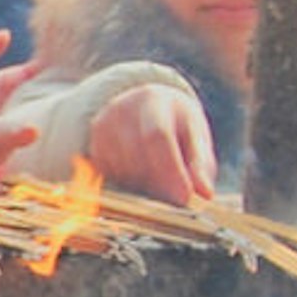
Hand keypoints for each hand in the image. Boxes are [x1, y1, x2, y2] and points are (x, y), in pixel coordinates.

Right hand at [79, 81, 221, 204]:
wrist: (145, 109)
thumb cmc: (176, 127)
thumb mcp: (195, 139)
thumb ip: (200, 165)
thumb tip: (205, 192)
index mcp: (153, 100)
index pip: (157, 136)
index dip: (170, 169)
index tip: (185, 197)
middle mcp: (120, 108)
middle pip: (137, 158)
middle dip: (160, 183)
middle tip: (177, 194)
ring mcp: (102, 127)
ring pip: (122, 172)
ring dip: (144, 185)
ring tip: (161, 176)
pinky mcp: (92, 145)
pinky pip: (110, 178)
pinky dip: (128, 184)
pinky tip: (141, 173)